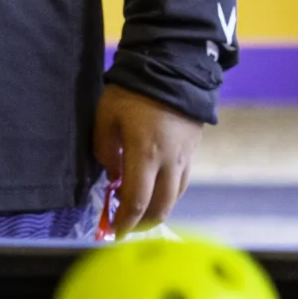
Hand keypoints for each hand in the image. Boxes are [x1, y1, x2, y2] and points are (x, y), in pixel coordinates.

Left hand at [89, 86, 203, 238]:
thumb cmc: (133, 90)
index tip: (114, 232)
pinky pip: (182, 182)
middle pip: (160, 207)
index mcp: (145, 154)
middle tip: (127, 228)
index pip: (136, 202)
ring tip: (141, 213)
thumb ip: (105, 150)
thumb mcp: (106, 116)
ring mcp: (184, 157)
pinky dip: (169, 194)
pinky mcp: (192, 151)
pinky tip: (157, 191)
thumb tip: (113, 176)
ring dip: (158, 211)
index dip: (125, 222)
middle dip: (143, 224)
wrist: (174, 66)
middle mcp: (169, 162)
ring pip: (175, 197)